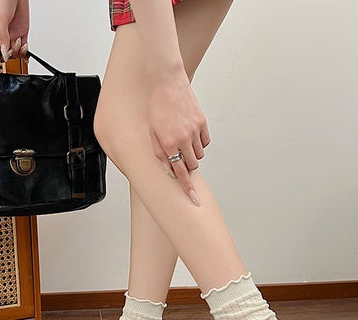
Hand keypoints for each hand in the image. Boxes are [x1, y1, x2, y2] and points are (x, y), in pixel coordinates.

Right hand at [0, 0, 29, 61]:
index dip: (0, 56)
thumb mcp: (1, 20)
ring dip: (19, 51)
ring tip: (19, 41)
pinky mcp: (23, 34)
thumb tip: (3, 51)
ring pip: (17, 52)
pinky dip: (26, 51)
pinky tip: (25, 48)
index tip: (5, 55)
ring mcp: (14, 36)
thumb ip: (3, 36)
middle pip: (8, 54)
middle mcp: (5, 37)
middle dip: (11, 53)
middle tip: (13, 44)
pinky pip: (24, 48)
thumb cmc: (4, 3)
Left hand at [148, 70, 210, 205]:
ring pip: (199, 155)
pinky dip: (199, 143)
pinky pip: (205, 142)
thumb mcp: (152, 133)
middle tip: (180, 159)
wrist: (166, 82)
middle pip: (192, 165)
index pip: (180, 172)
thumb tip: (168, 170)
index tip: (193, 199)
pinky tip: (190, 135)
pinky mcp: (202, 122)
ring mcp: (194, 130)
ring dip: (192, 154)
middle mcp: (183, 139)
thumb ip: (160, 153)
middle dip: (187, 166)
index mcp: (168, 143)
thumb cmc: (156, 108)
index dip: (187, 187)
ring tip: (182, 143)